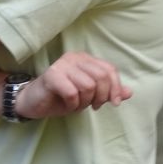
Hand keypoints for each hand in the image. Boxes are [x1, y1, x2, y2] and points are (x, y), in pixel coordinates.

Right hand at [16, 52, 131, 118]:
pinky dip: (72, 104)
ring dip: (85, 102)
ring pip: (88, 86)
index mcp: (85, 59)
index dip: (116, 88)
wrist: (33, 103)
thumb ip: (108, 92)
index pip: (110, 70)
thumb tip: (129, 92)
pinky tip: (67, 105)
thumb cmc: (61, 98)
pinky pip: (72, 92)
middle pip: (102, 77)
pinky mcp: (51, 75)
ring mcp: (62, 65)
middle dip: (101, 97)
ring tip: (77, 104)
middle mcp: (74, 57)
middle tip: (93, 106)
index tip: (114, 103)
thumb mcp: (89, 96)